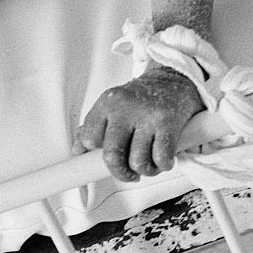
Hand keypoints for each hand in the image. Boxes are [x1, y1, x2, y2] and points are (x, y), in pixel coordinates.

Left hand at [74, 66, 205, 181]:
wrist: (175, 80)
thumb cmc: (142, 97)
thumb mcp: (113, 105)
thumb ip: (95, 127)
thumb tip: (78, 151)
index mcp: (107, 104)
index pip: (89, 138)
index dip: (94, 154)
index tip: (101, 160)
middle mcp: (125, 109)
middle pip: (112, 155)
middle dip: (120, 172)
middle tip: (127, 173)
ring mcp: (147, 116)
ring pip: (138, 162)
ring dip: (144, 170)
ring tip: (148, 163)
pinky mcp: (168, 124)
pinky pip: (161, 159)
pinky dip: (162, 165)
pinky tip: (162, 157)